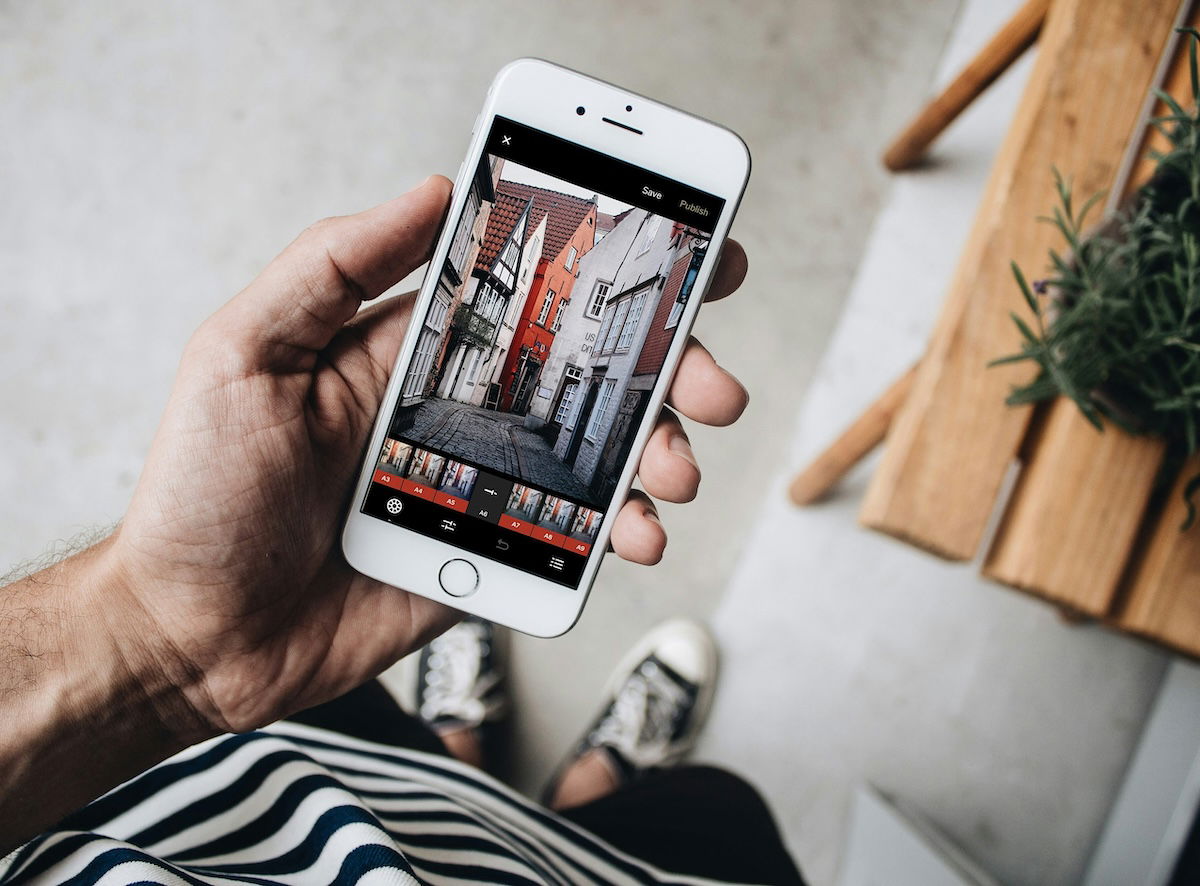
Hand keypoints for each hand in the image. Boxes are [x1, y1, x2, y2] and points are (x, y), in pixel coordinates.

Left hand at [101, 176, 748, 736]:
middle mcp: (459, 412)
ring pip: (597, 456)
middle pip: (585, 375)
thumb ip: (331, 265)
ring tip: (677, 469)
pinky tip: (639, 535)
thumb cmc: (203, 493)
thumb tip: (432, 192)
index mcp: (411, 352)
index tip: (684, 254)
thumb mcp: (244, 352)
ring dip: (658, 452)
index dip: (606, 272)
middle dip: (666, 369)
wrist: (194, 636)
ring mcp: (482, 485)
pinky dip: (623, 533)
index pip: (526, 295)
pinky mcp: (490, 554)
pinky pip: (574, 536)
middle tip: (715, 381)